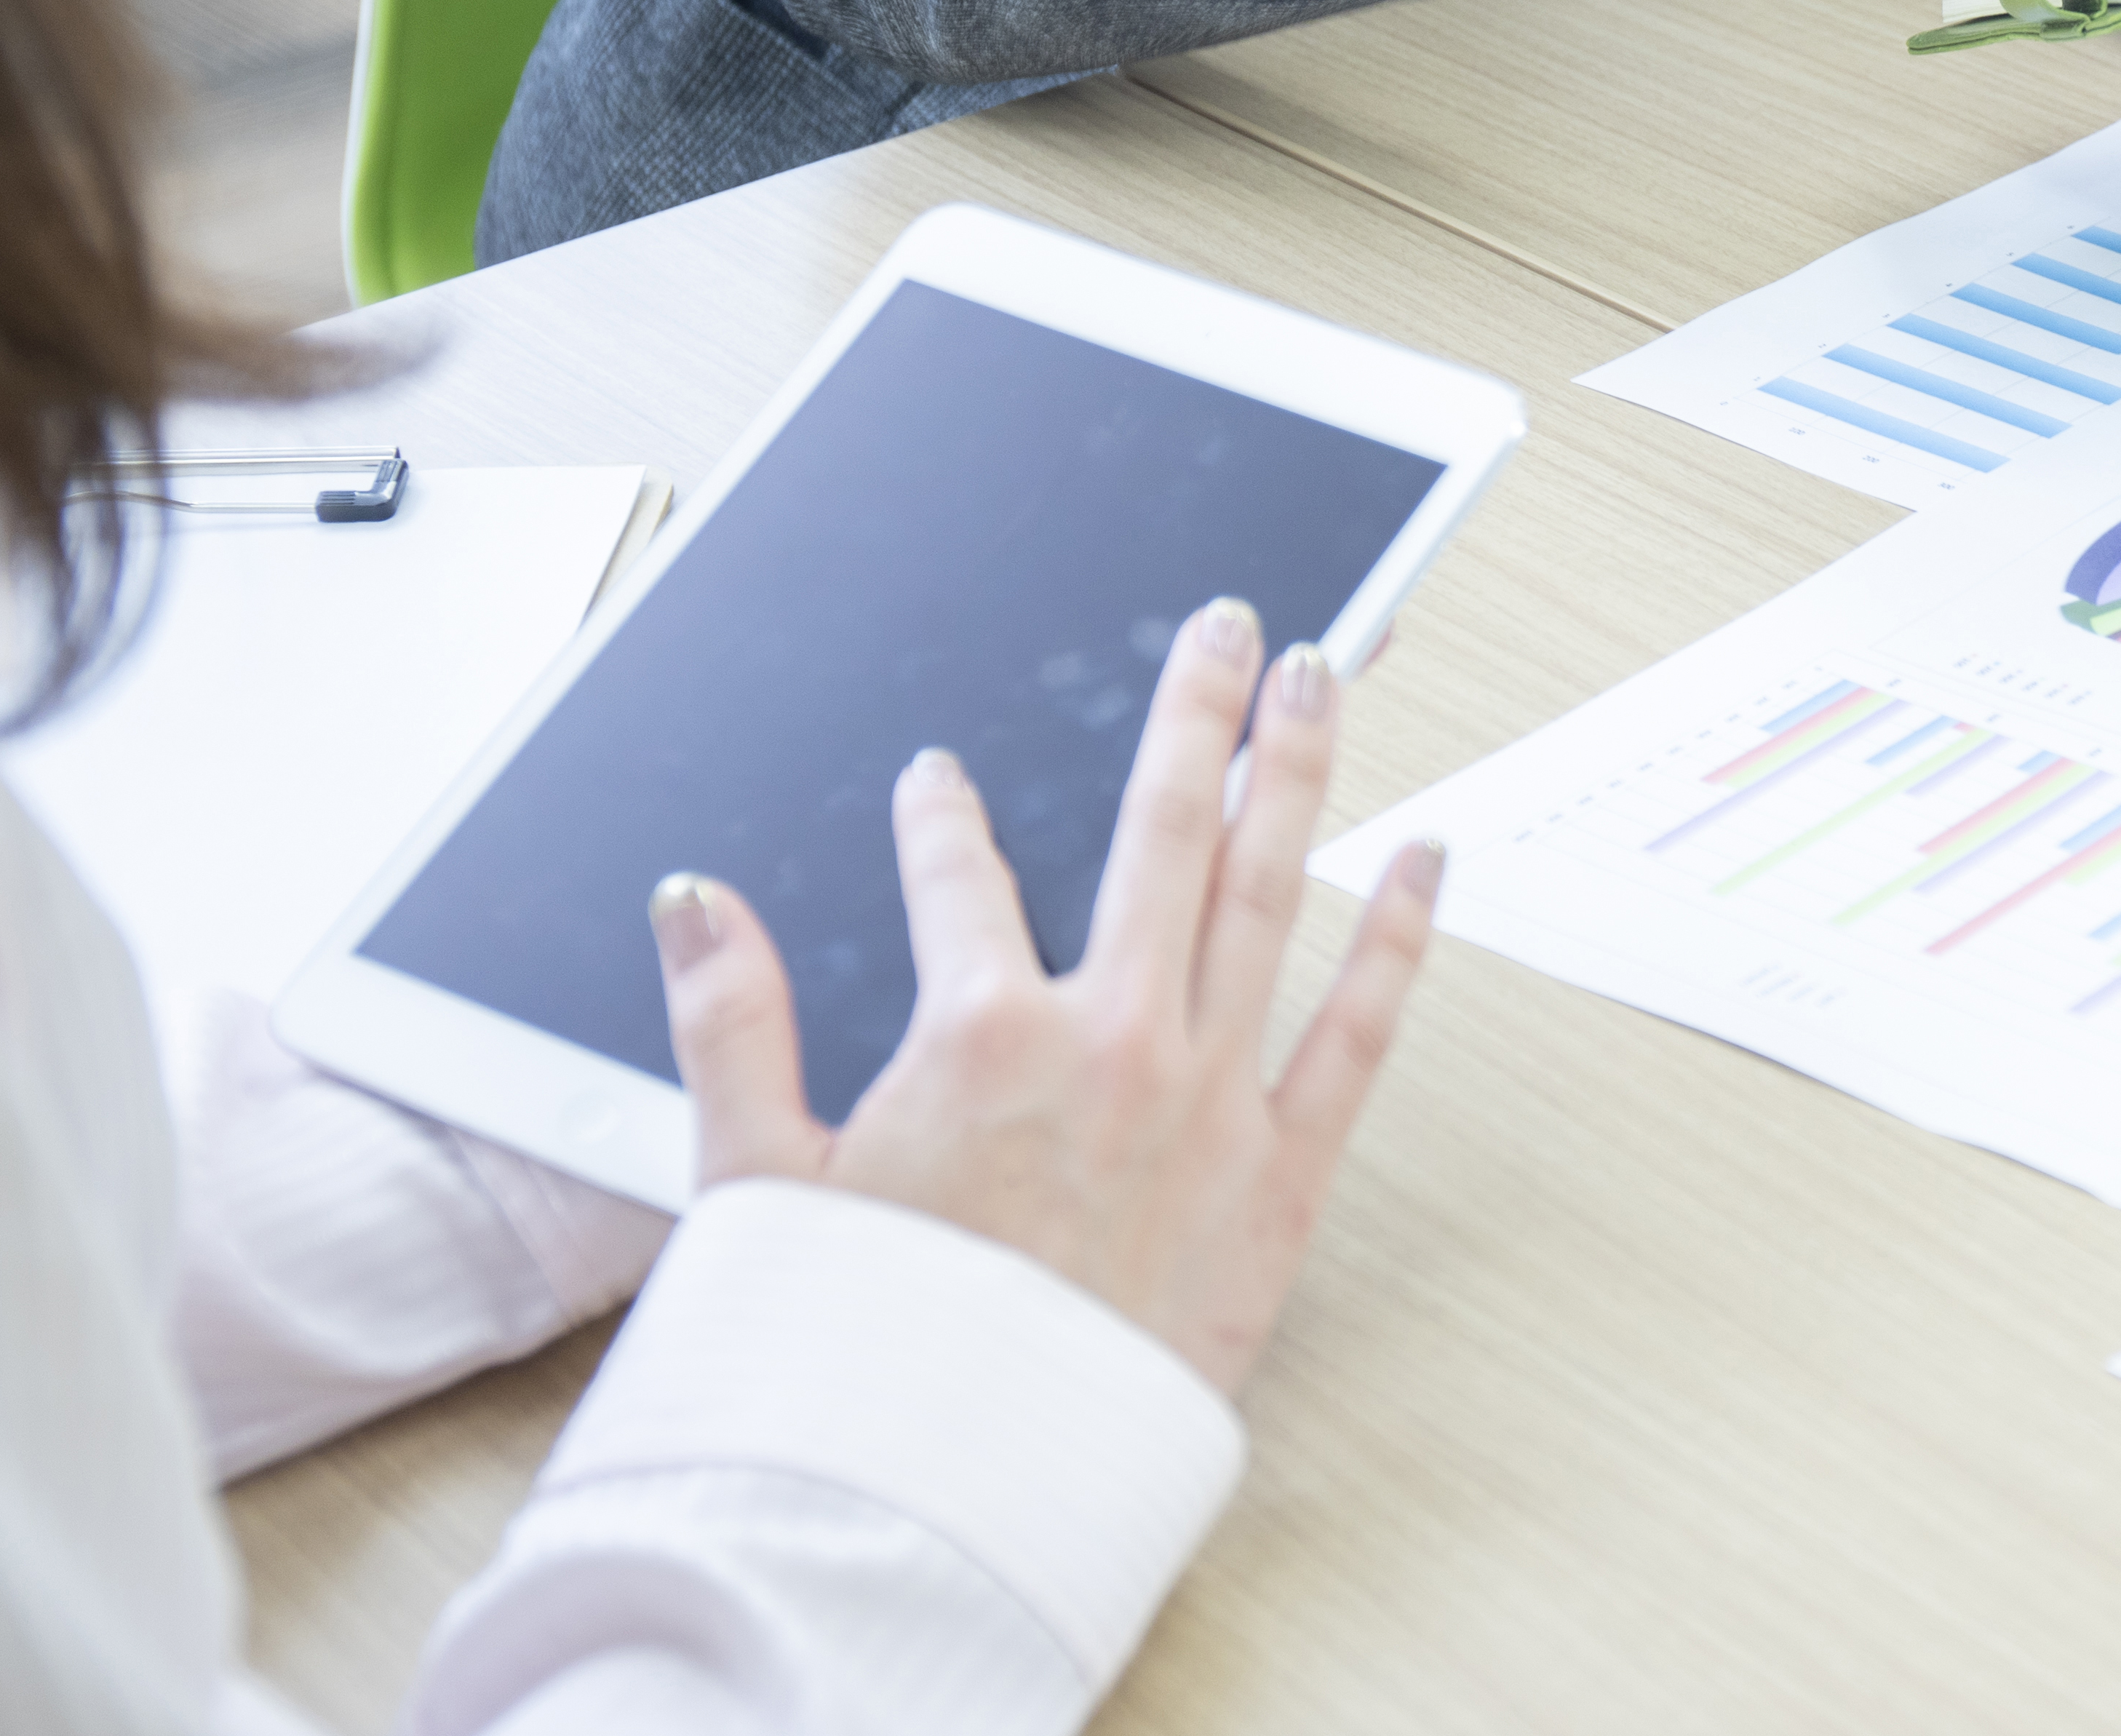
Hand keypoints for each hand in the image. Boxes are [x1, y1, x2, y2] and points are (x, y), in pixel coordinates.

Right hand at [649, 596, 1439, 1396]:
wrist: (965, 1493)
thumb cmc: (861, 1351)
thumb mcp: (758, 1183)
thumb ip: (729, 1023)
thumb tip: (692, 900)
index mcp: (978, 1032)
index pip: (957, 874)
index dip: (942, 818)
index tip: (939, 782)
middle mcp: (1108, 1038)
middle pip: (1163, 829)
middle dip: (1194, 714)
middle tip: (1227, 627)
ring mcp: (1209, 1098)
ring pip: (1269, 891)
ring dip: (1299, 772)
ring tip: (1323, 681)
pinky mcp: (1284, 1175)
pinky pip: (1361, 1029)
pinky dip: (1399, 933)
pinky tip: (1428, 853)